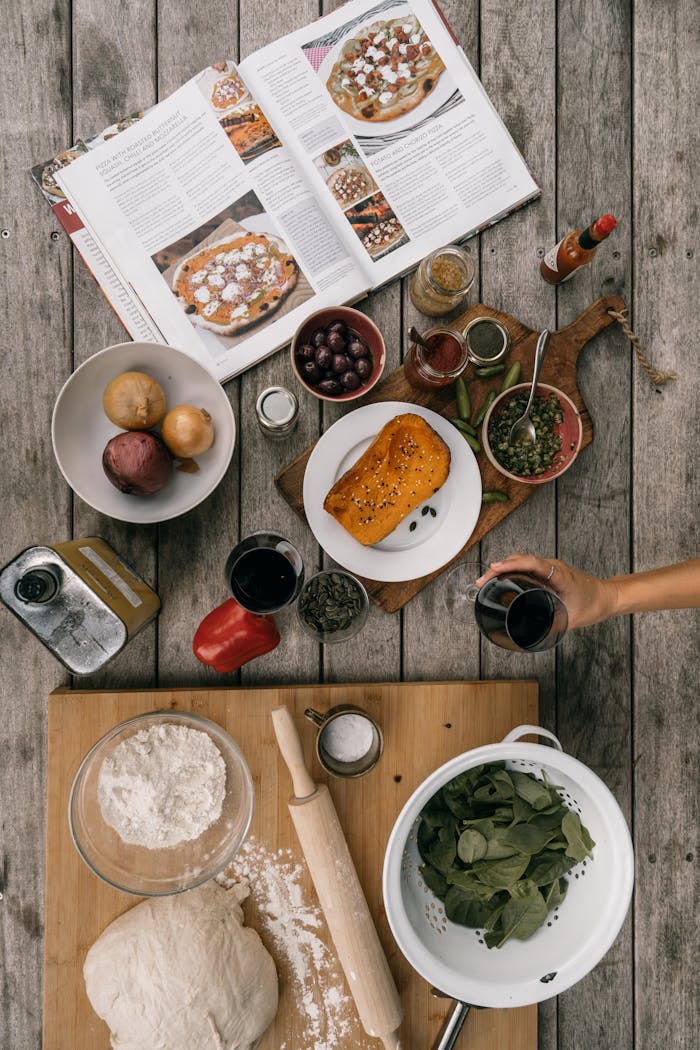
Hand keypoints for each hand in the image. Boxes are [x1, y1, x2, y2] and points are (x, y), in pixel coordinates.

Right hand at [475, 554, 617, 628]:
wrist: (606, 597)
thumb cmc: (592, 604)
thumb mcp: (570, 618)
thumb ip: (550, 624)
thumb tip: (529, 634)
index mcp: (558, 574)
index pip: (531, 563)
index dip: (511, 564)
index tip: (495, 568)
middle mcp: (551, 566)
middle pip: (520, 560)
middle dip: (498, 568)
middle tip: (482, 582)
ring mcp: (548, 568)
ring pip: (521, 562)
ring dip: (502, 568)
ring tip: (485, 581)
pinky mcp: (547, 572)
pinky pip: (525, 567)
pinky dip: (510, 571)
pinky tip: (500, 580)